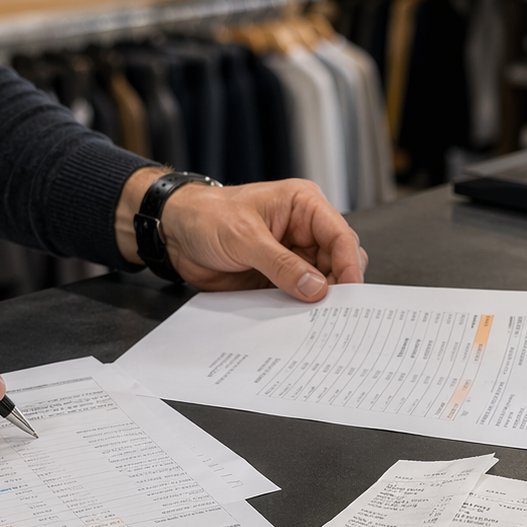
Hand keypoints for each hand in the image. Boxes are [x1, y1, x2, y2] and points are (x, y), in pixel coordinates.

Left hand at [117, 169, 367, 299]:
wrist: (175, 234)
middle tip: (335, 311)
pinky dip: (301, 309)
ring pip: (323, 282)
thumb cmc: (206, 217)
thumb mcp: (244, 237)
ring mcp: (293, 256)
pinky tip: (300, 320)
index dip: (349, 264)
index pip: (340, 235)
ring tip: (318, 319)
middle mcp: (304, 230)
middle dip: (339, 285)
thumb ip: (281, 264)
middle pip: (338, 261)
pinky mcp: (280, 277)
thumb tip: (315, 288)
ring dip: (320, 300)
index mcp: (303, 205)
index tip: (351, 291)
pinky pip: (299, 296)